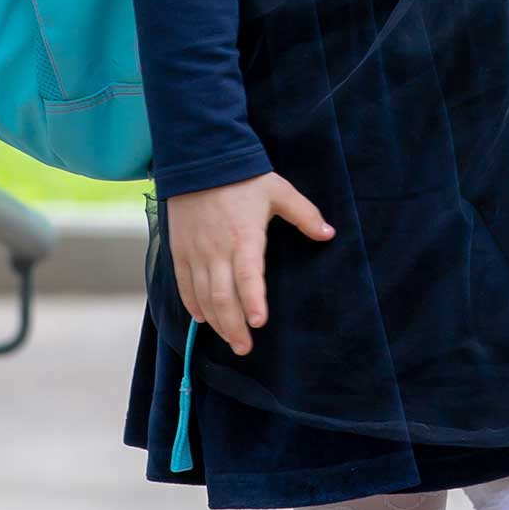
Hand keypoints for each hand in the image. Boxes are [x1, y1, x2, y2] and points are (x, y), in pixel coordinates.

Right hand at [165, 172, 334, 355]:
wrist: (199, 161)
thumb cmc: (243, 178)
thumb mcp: (279, 191)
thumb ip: (305, 214)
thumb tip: (329, 234)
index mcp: (244, 236)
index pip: (248, 275)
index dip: (252, 300)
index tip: (259, 322)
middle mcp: (217, 249)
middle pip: (222, 296)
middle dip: (233, 326)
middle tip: (245, 348)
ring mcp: (195, 252)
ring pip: (202, 297)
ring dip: (216, 322)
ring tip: (230, 340)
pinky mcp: (179, 251)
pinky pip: (184, 286)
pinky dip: (193, 306)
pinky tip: (204, 319)